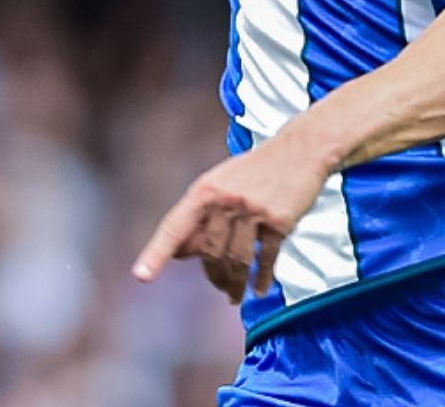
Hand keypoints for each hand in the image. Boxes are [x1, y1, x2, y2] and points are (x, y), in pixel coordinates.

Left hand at [132, 133, 330, 302]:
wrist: (302, 149)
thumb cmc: (257, 169)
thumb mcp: (220, 183)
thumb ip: (200, 217)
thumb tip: (180, 253)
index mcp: (205, 190)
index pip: (175, 227)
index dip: (157, 253)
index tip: (142, 276)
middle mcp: (226, 200)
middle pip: (210, 252)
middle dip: (213, 276)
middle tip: (220, 289)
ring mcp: (254, 210)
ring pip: (237, 259)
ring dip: (235, 284)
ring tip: (234, 296)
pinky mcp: (279, 220)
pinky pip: (266, 258)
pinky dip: (262, 277)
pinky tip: (259, 288)